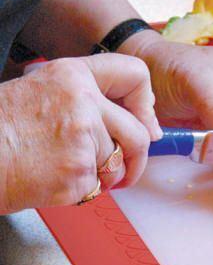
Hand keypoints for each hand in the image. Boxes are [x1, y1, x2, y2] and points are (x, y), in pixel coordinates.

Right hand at [0, 54, 160, 212]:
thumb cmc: (1, 129)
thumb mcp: (43, 91)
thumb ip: (89, 100)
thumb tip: (139, 124)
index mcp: (73, 75)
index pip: (135, 74)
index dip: (146, 103)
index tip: (146, 124)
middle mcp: (83, 102)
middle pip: (138, 134)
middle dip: (136, 159)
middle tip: (126, 169)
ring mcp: (82, 138)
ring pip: (119, 164)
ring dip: (104, 176)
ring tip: (71, 169)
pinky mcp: (78, 172)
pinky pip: (99, 186)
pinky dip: (85, 190)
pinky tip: (57, 179)